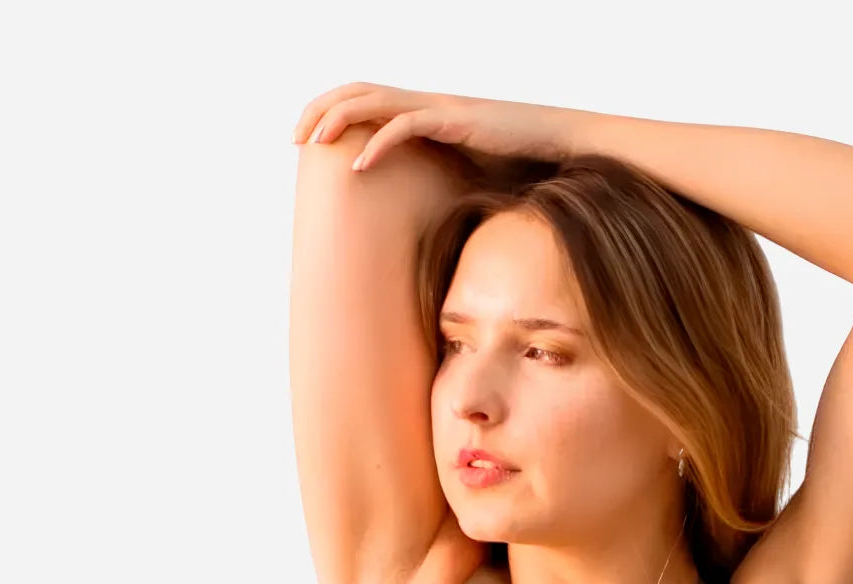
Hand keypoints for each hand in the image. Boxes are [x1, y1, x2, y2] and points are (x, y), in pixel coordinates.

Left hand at [291, 82, 578, 172]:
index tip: (308, 138)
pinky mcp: (455, 121)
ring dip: (337, 119)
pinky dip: (379, 143)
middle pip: (358, 90)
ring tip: (313, 143)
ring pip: (373, 100)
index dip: (332, 110)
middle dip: (319, 109)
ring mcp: (440, 108)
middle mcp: (427, 102)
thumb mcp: (469, 175)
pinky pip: (407, 125)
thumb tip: (421, 224)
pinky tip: (359, 165)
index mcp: (425, 111)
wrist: (557, 145)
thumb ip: (441, 185)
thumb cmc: (519, 165)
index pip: (367, 98)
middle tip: (294, 138)